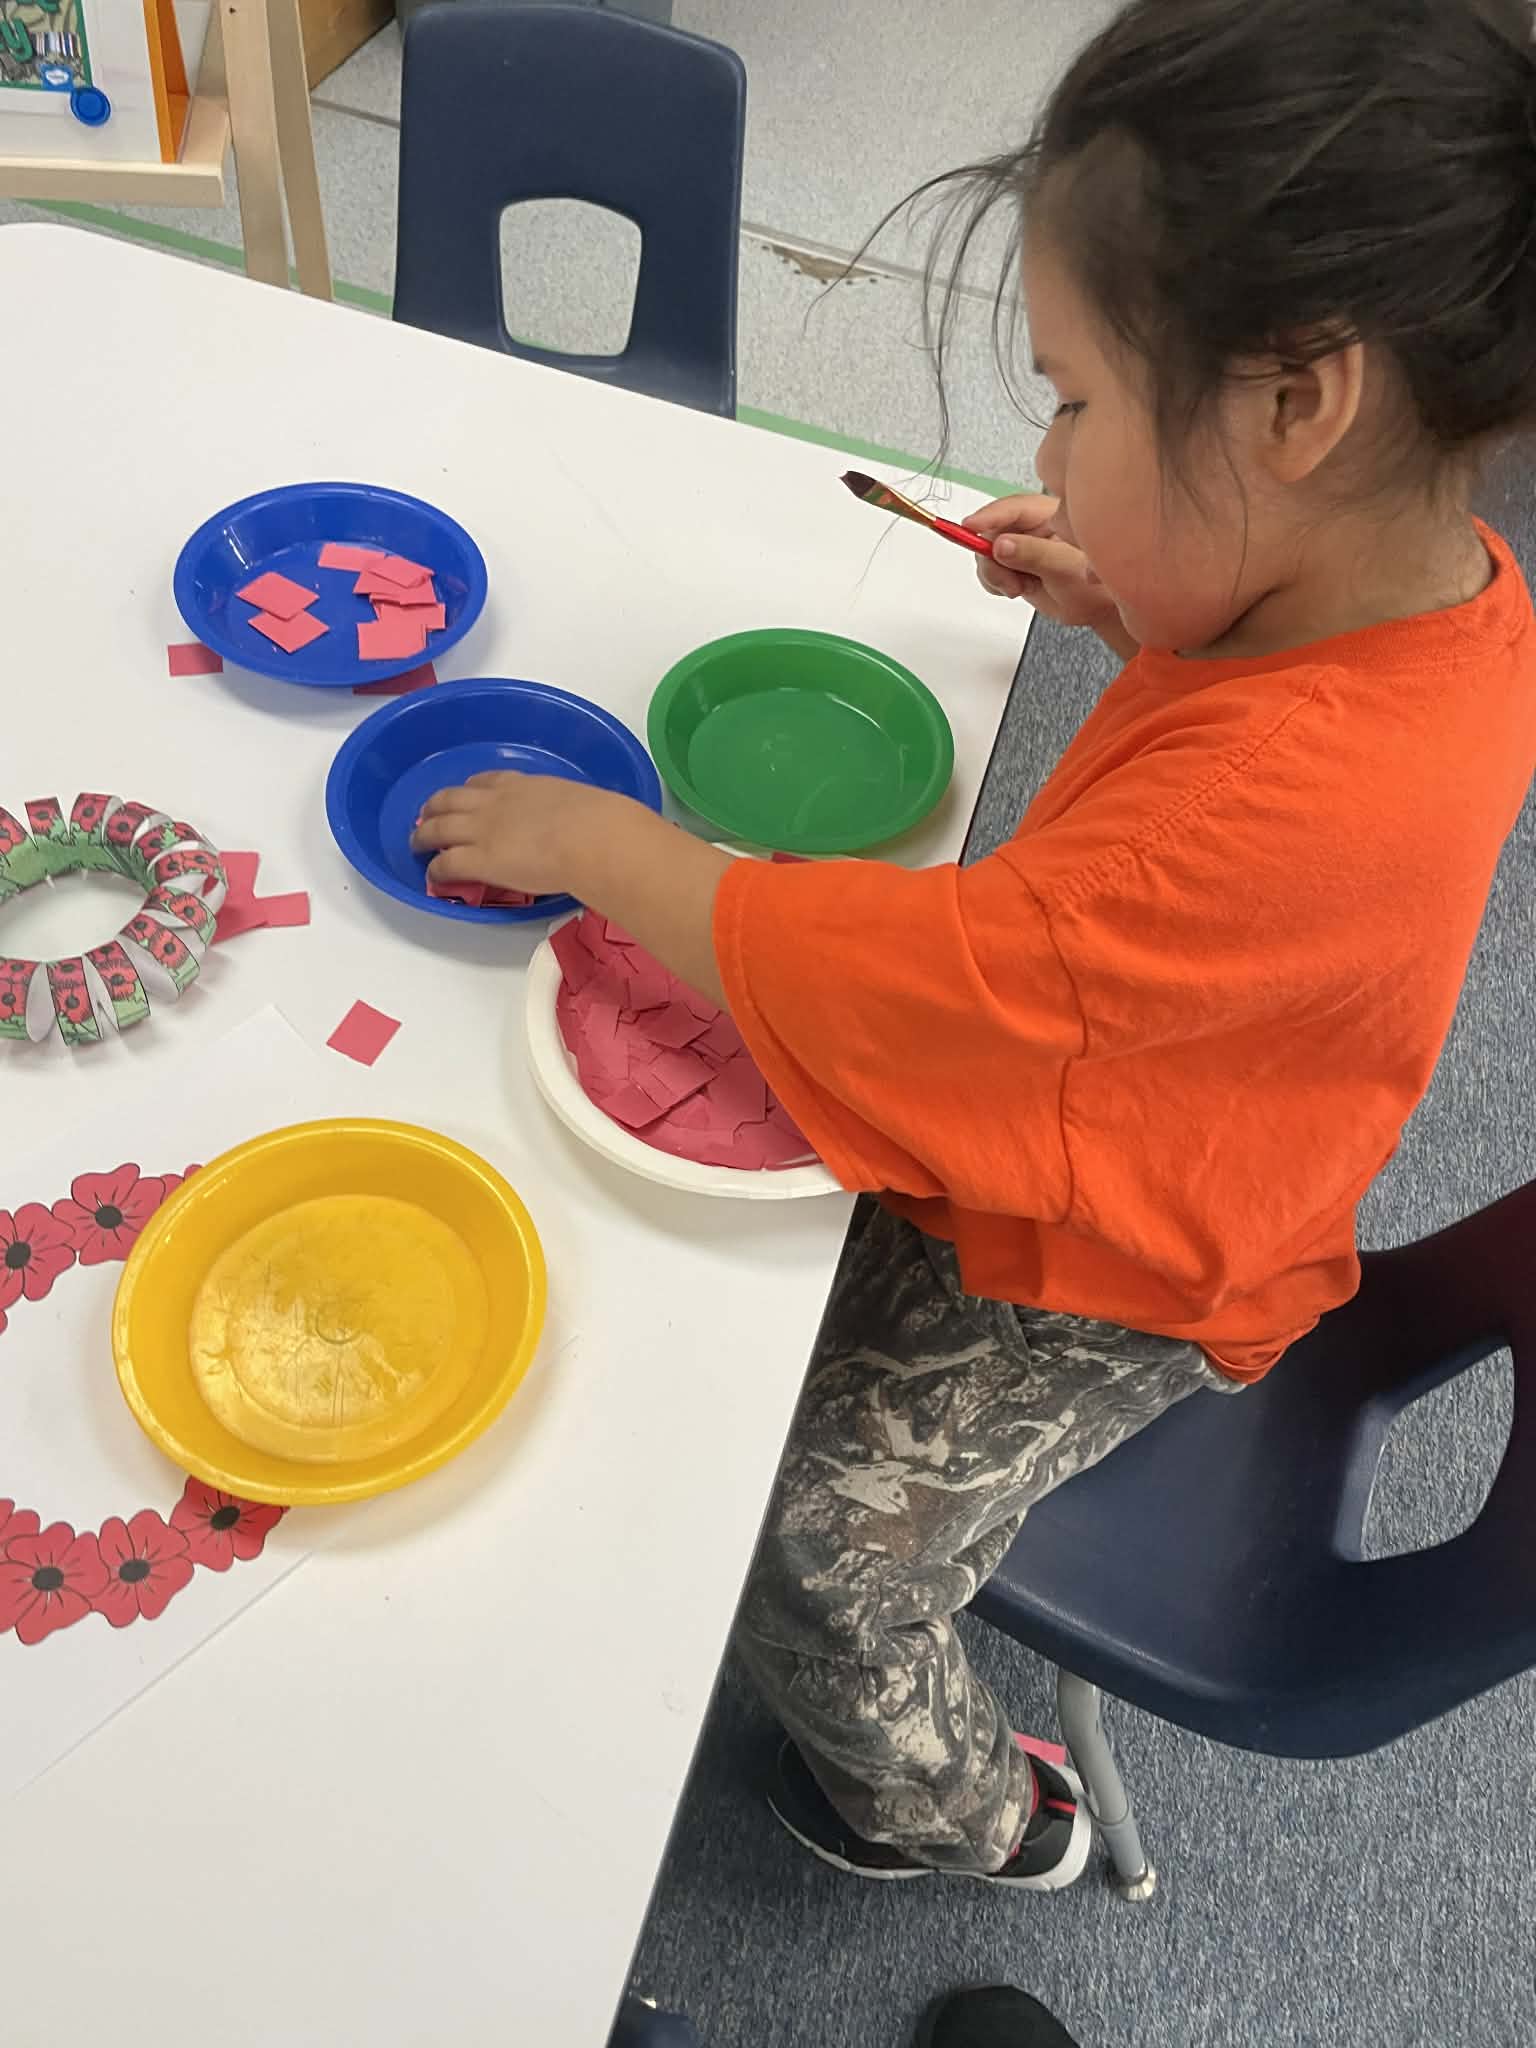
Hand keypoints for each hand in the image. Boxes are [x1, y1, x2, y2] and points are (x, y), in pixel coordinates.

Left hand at [413, 772, 608, 897]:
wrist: (590, 836)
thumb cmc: (597, 820)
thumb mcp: (578, 802)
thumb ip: (568, 811)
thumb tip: (582, 825)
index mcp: (521, 785)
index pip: (485, 782)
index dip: (469, 790)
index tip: (465, 795)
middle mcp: (494, 803)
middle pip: (449, 800)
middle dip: (434, 807)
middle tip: (426, 817)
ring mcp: (482, 830)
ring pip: (437, 827)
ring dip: (423, 834)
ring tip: (417, 843)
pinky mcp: (478, 859)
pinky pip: (445, 863)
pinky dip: (434, 869)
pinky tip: (431, 875)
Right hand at [963, 492, 1127, 640]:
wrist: (1100, 609)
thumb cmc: (1098, 585)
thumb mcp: (1066, 567)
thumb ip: (1033, 554)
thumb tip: (1002, 544)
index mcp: (1051, 514)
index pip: (1012, 509)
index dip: (988, 517)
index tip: (969, 528)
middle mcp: (1033, 527)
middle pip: (992, 530)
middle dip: (991, 556)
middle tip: (1007, 578)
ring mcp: (1022, 546)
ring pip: (987, 551)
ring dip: (995, 574)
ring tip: (1019, 587)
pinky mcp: (1015, 564)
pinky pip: (990, 569)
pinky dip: (995, 583)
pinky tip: (1018, 588)